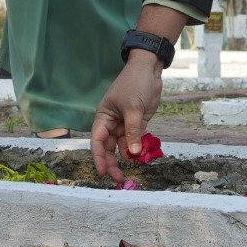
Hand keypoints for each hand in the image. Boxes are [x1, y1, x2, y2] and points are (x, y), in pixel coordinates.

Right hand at [90, 55, 163, 183]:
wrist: (149, 68)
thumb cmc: (135, 83)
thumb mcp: (133, 107)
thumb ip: (133, 131)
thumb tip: (133, 154)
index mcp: (103, 116)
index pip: (97, 141)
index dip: (98, 158)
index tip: (102, 172)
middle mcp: (112, 122)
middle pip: (108, 147)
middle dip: (112, 162)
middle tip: (119, 178)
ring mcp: (125, 123)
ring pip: (122, 146)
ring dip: (127, 157)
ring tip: (132, 170)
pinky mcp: (138, 124)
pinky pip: (135, 140)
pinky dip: (138, 149)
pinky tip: (141, 157)